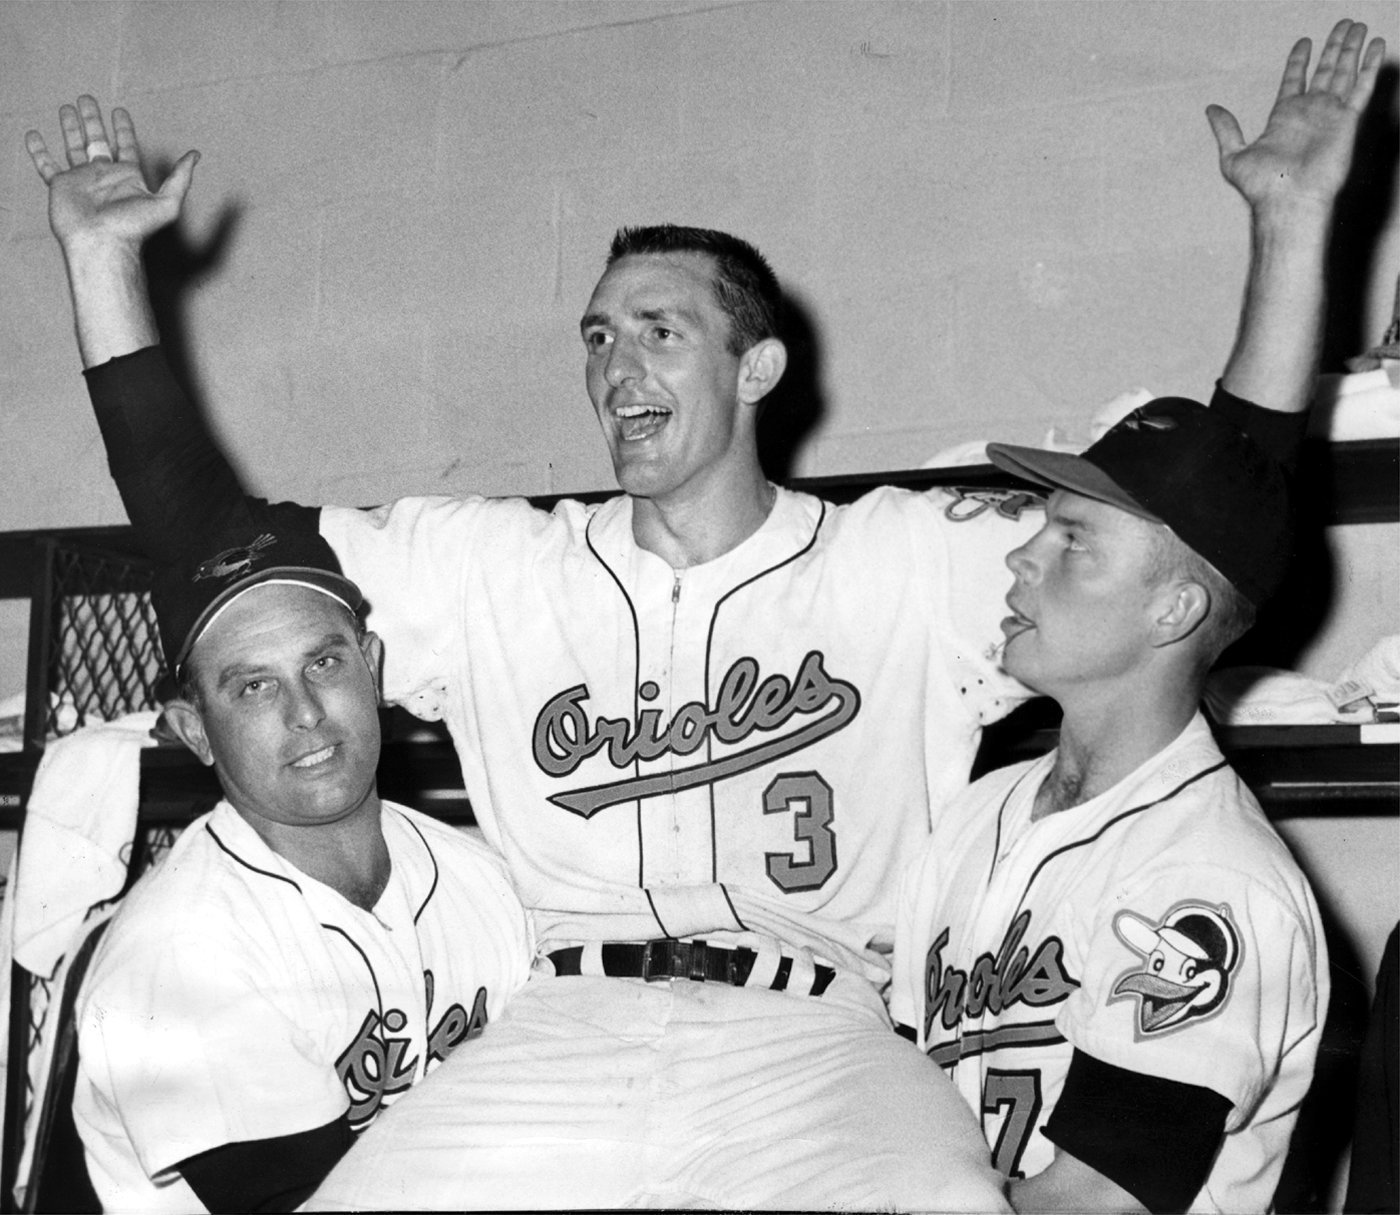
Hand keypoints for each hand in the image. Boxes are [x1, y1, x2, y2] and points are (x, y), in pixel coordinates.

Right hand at [26, 95, 197, 252]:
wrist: (102, 243)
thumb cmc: (134, 228)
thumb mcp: (168, 202)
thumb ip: (181, 178)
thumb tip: (196, 155)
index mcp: (128, 177)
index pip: (126, 146)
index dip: (123, 129)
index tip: (119, 111)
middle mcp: (105, 176)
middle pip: (97, 140)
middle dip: (93, 119)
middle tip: (86, 98)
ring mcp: (82, 180)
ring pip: (73, 146)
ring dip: (70, 127)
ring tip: (66, 107)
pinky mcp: (61, 186)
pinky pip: (46, 165)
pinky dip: (39, 151)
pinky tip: (34, 136)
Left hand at [1206, 19, 1384, 214]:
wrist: (1288, 201)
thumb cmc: (1261, 187)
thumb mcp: (1233, 156)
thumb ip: (1226, 130)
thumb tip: (1211, 109)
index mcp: (1284, 117)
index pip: (1293, 80)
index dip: (1298, 61)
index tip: (1304, 42)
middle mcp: (1309, 112)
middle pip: (1324, 70)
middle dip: (1333, 47)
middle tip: (1342, 24)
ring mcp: (1330, 115)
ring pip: (1344, 72)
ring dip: (1352, 48)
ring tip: (1357, 25)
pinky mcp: (1348, 121)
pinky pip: (1362, 87)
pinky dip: (1369, 65)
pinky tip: (1375, 45)